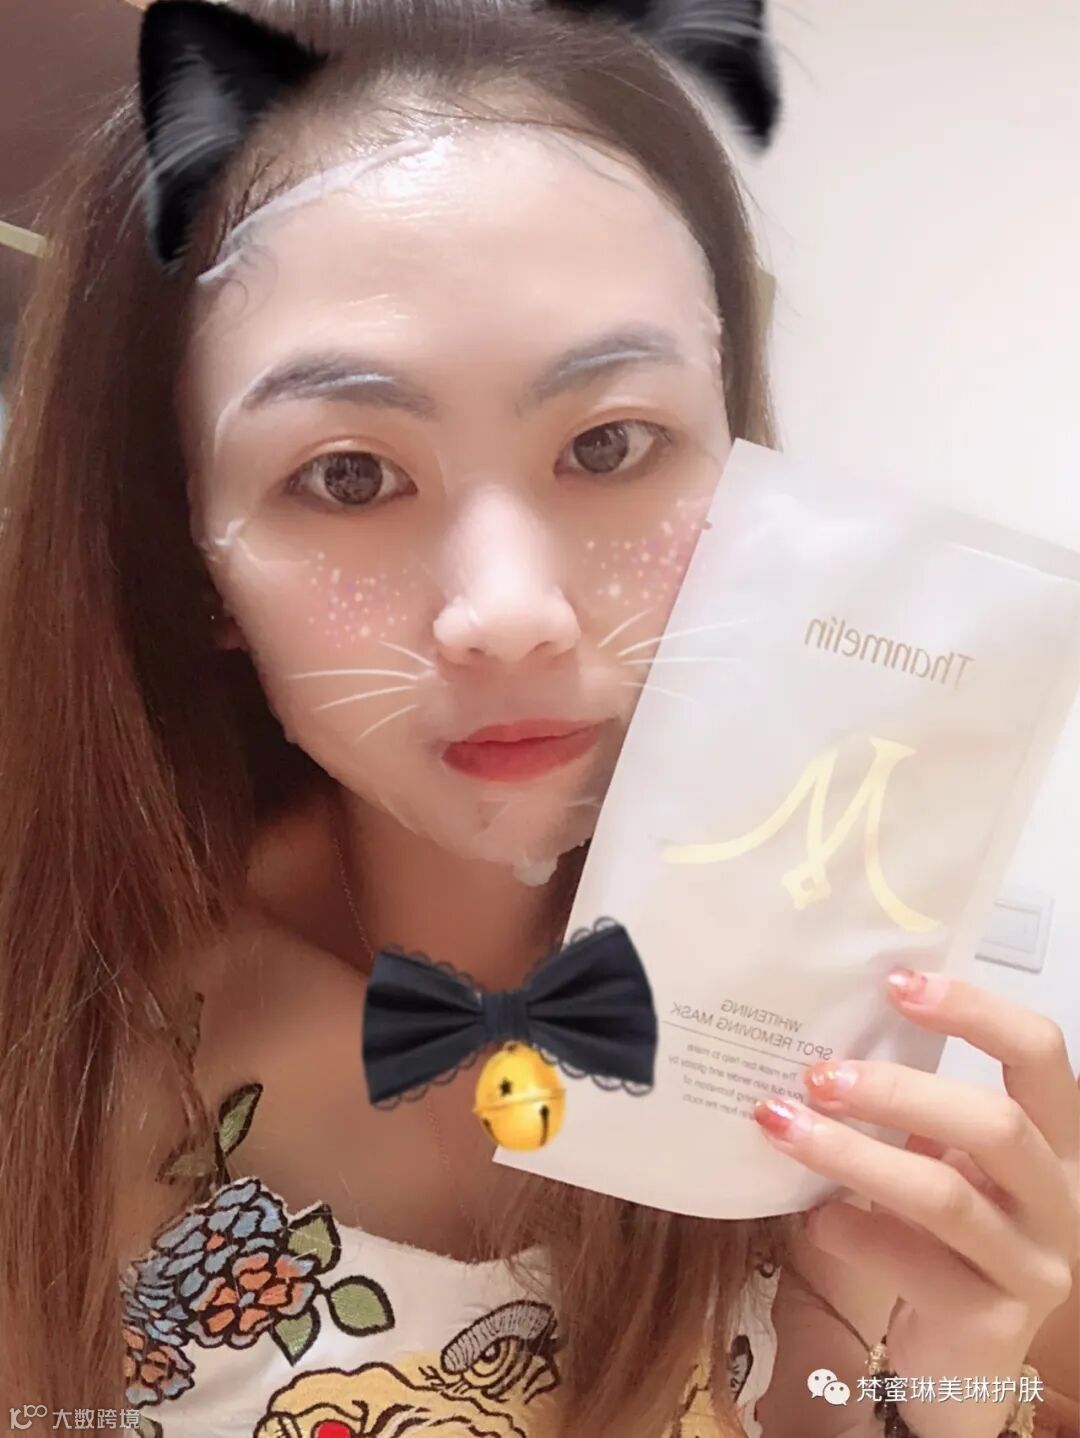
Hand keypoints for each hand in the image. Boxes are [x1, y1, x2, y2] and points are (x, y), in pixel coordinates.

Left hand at [752, 967, 1078, 1437]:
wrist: (959, 1366)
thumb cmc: (940, 1241)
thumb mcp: (940, 1164)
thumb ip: (910, 1112)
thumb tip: (820, 1040)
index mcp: (1053, 1142)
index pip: (1040, 1054)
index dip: (976, 1011)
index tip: (897, 983)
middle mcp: (1058, 1200)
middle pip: (995, 1123)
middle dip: (899, 1090)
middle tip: (818, 1074)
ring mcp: (1032, 1266)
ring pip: (945, 1195)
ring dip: (854, 1153)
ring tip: (783, 1125)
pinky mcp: (991, 1323)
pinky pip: (913, 1264)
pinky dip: (851, 1230)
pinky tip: (810, 1216)